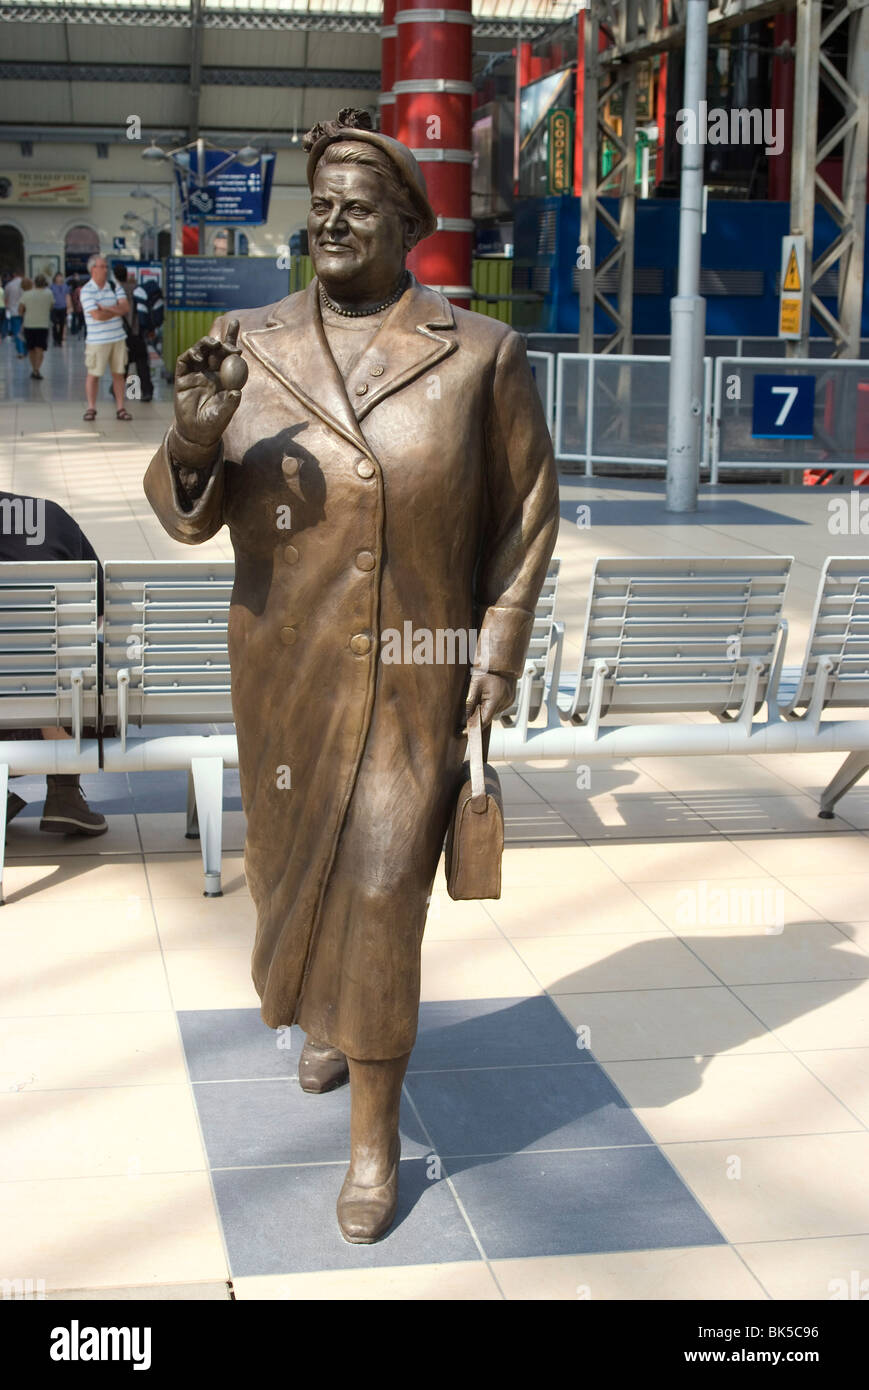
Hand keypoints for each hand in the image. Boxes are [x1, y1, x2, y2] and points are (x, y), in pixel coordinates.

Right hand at [174, 319, 248, 451]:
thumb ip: (230, 403)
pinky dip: (191, 354)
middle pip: (216, 349)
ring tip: (214, 343)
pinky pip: (185, 360)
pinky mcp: (183, 377)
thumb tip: (237, 392)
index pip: (230, 356)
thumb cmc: (213, 424)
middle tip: (228, 331)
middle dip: (223, 338)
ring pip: (201, 351)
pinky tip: (199, 357)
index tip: (239, 334)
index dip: (233, 341)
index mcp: (224, 377)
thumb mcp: (223, 415)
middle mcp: (211, 372)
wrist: (195, 433)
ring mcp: (196, 373)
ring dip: (206, 344)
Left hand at [465, 670, 515, 728]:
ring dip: (484, 709)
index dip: (473, 727)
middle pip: (488, 716)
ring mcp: (509, 701)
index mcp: (496, 700)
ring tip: (479, 699)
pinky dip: (491, 704)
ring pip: (493, 711)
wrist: (503, 661)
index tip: (463, 733)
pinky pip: (498, 706)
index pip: (484, 720)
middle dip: (477, 716)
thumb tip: (465, 716)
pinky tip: (487, 696)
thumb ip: (470, 701)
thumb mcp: (475, 684)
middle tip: (465, 716)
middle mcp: (505, 702)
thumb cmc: (488, 670)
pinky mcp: (510, 698)